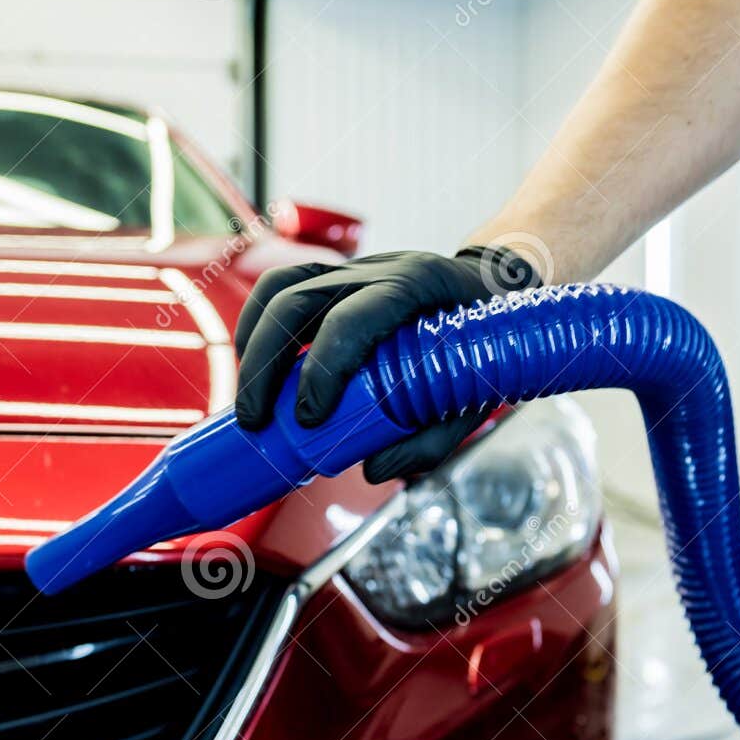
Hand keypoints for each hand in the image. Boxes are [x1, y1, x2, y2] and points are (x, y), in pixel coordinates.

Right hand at [234, 246, 539, 482]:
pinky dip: (256, 325)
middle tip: (256, 421)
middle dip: (267, 363)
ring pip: (280, 286)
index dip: (323, 368)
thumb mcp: (471, 395)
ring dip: (253, 343)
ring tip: (248, 397)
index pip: (355, 318)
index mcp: (417, 287)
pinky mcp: (331, 276)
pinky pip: (278, 286)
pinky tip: (251, 365)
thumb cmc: (482, 342)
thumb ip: (429, 438)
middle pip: (299, 298)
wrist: (492, 288)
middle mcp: (377, 269)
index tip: (309, 420)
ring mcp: (350, 269)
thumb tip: (373, 470)